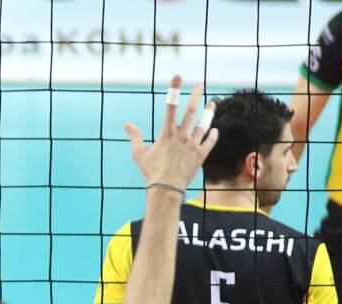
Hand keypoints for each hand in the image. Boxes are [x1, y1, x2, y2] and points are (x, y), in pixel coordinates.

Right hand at [126, 75, 217, 190]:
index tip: (178, 76)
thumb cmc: (151, 171)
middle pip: (192, 110)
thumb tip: (126, 125)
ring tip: (212, 103)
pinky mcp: (201, 154)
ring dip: (209, 112)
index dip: (174, 89)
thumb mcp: (139, 154)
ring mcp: (193, 144)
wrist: (167, 188)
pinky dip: (213, 135)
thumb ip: (134, 137)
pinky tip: (215, 130)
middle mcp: (182, 135)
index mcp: (167, 133)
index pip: (170, 106)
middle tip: (200, 85)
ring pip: (204, 123)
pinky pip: (210, 141)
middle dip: (196, 95)